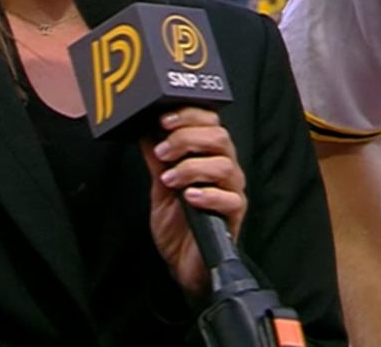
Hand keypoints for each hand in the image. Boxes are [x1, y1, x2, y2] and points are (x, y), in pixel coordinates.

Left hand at [141, 107, 247, 302]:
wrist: (181, 263)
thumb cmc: (177, 225)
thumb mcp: (160, 187)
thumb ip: (157, 161)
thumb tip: (146, 132)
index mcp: (209, 157)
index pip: (211, 122)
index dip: (189, 116)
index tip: (164, 121)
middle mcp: (225, 170)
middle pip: (220, 137)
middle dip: (187, 138)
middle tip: (163, 152)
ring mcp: (232, 192)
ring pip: (224, 165)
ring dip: (192, 167)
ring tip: (170, 180)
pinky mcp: (234, 215)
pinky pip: (230, 198)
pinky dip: (207, 194)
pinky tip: (189, 197)